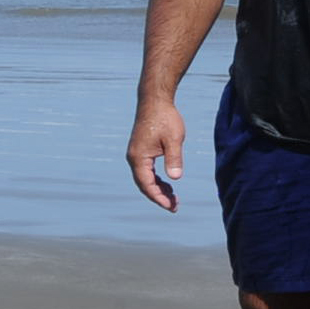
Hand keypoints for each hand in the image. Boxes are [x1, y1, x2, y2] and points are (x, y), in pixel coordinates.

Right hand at [128, 95, 186, 212]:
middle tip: (174, 207)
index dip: (158, 197)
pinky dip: (156, 180)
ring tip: (173, 199)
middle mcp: (134, 158)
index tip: (171, 207)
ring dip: (158, 189)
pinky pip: (147, 171)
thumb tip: (175, 179)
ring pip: (145, 178)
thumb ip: (174, 159)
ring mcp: (136, 154)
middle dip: (159, 197)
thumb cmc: (165, 118)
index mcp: (139, 157)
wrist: (155, 101)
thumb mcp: (174, 139)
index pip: (147, 184)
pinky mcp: (141, 151)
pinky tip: (168, 184)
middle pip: (144, 184)